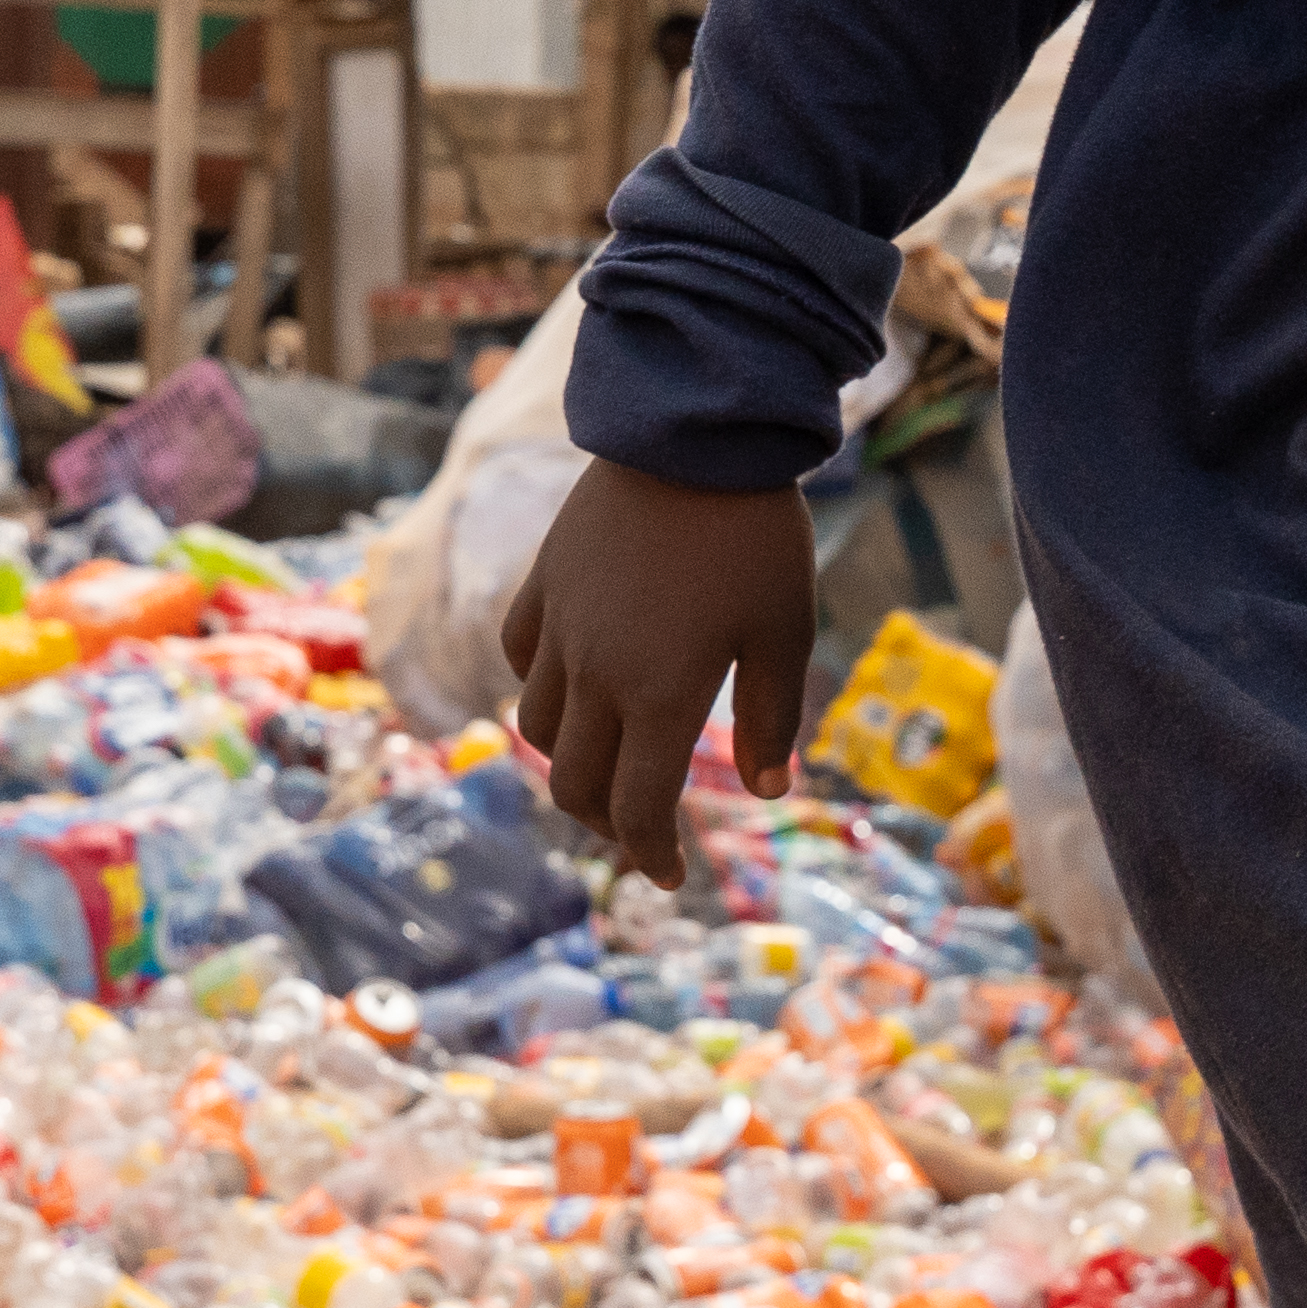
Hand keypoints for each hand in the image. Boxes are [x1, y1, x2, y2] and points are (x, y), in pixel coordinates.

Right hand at [502, 458, 819, 888]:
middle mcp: (596, 673)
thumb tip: (768, 791)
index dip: (653, 855)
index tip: (673, 875)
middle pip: (575, 785)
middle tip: (644, 831)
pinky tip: (576, 684)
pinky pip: (521, 657)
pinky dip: (541, 689)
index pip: (636, 809)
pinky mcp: (543, 583)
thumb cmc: (755, 535)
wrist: (695, 432)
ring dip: (570, 763)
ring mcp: (561, 628)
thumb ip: (772, 719)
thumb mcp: (785, 631)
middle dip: (608, 825)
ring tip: (608, 764)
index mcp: (660, 697)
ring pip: (537, 728)